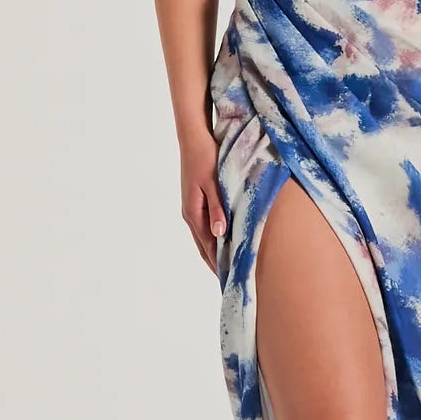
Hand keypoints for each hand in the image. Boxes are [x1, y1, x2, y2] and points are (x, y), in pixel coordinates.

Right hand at [181, 131, 226, 276]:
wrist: (193, 139)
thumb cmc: (205, 158)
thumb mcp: (213, 184)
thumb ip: (217, 209)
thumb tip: (219, 235)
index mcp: (193, 213)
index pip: (207, 246)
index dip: (218, 263)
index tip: (229, 279)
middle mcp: (190, 214)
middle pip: (203, 246)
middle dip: (216, 263)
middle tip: (229, 280)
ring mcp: (192, 208)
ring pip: (203, 237)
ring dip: (214, 252)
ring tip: (228, 266)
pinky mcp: (196, 201)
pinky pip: (205, 226)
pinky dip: (213, 238)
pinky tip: (223, 241)